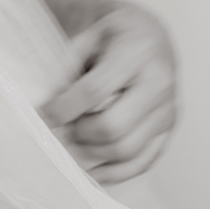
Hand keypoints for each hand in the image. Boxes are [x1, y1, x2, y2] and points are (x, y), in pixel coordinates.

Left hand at [39, 3, 177, 183]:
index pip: (94, 91)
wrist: (146, 35)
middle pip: (113, 126)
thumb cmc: (110, 37)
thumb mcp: (84, 39)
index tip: (41, 115)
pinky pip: (144, 162)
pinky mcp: (168, 129)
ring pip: (126, 150)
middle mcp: (160, 82)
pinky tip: (91, 172)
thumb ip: (65, 71)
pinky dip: (115, 173)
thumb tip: (46, 111)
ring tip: (69, 144)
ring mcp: (168, 109)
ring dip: (91, 154)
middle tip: (57, 131)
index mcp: (136, 53)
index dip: (62, 108)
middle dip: (77, 134)